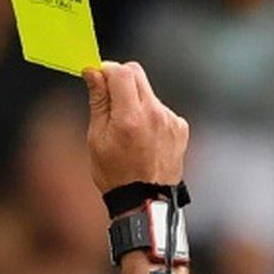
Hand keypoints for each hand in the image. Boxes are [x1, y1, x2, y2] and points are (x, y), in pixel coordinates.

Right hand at [82, 61, 188, 193]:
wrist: (144, 203)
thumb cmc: (116, 177)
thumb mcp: (97, 140)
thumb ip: (98, 101)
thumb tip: (93, 72)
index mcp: (130, 118)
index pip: (121, 72)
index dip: (107, 70)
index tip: (99, 78)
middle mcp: (154, 114)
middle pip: (137, 74)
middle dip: (121, 81)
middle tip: (111, 101)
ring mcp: (170, 120)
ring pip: (149, 93)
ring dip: (136, 102)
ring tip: (129, 132)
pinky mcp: (180, 127)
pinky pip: (161, 110)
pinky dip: (151, 117)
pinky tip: (144, 139)